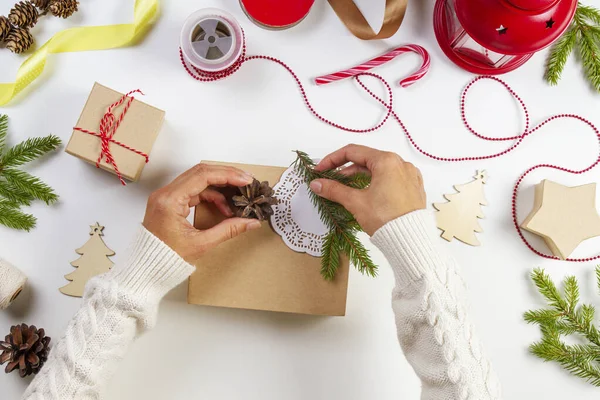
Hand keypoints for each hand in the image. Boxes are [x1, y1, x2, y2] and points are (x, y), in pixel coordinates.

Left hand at [143, 164, 261, 262]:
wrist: (146, 269)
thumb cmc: (166, 259)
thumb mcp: (201, 244)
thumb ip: (228, 230)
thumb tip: (251, 223)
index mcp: (170, 200)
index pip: (203, 176)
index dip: (228, 175)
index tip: (245, 180)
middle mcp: (165, 193)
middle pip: (200, 172)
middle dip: (226, 175)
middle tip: (246, 182)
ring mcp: (166, 196)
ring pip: (197, 179)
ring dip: (219, 185)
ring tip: (237, 196)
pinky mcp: (169, 201)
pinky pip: (193, 189)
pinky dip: (210, 194)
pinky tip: (223, 206)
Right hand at [310, 144, 425, 235]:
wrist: (411, 239)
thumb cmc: (385, 218)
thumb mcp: (355, 202)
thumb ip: (334, 190)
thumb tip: (316, 184)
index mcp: (386, 161)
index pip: (352, 152)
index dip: (332, 160)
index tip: (320, 170)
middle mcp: (400, 163)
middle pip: (366, 160)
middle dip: (345, 170)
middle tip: (330, 182)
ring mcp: (409, 175)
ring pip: (378, 170)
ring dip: (359, 177)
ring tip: (345, 189)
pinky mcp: (413, 187)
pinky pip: (390, 178)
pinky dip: (376, 182)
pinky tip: (366, 193)